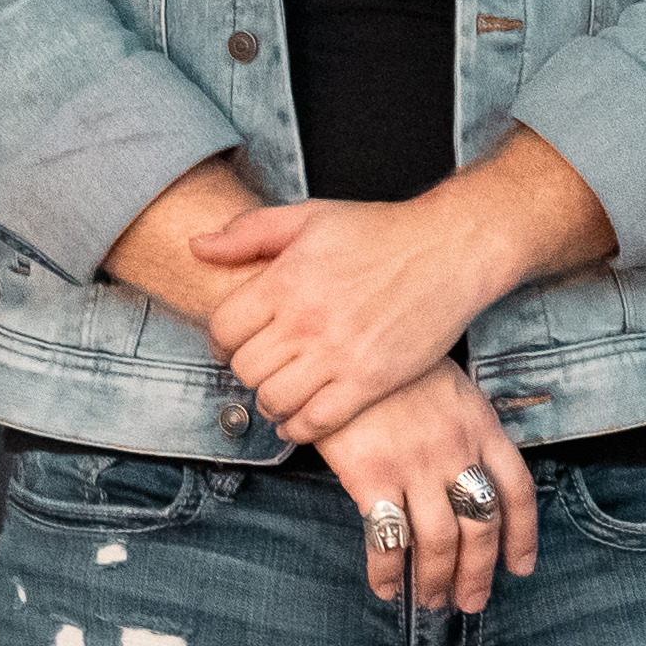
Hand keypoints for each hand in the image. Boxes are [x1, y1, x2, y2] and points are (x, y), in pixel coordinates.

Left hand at [190, 187, 526, 448]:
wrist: (449, 250)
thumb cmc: (380, 232)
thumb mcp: (308, 217)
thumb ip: (246, 233)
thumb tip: (196, 247)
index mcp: (285, 280)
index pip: (222, 330)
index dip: (220, 340)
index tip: (233, 343)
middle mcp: (307, 322)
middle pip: (245, 369)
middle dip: (245, 370)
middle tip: (260, 365)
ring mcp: (339, 356)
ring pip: (274, 400)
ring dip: (269, 400)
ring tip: (279, 389)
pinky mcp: (370, 382)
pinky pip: (316, 422)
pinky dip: (298, 427)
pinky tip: (298, 417)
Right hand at [320, 368, 537, 616]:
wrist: (337, 336)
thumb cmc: (388, 362)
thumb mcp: (445, 383)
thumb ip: (463, 425)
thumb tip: (466, 471)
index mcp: (480, 424)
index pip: (516, 489)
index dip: (523, 535)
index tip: (520, 567)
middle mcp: (455, 448)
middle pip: (482, 525)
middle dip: (479, 572)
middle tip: (470, 601)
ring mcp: (414, 462)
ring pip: (441, 540)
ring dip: (437, 579)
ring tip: (430, 600)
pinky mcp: (371, 473)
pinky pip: (387, 537)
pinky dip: (388, 570)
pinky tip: (386, 587)